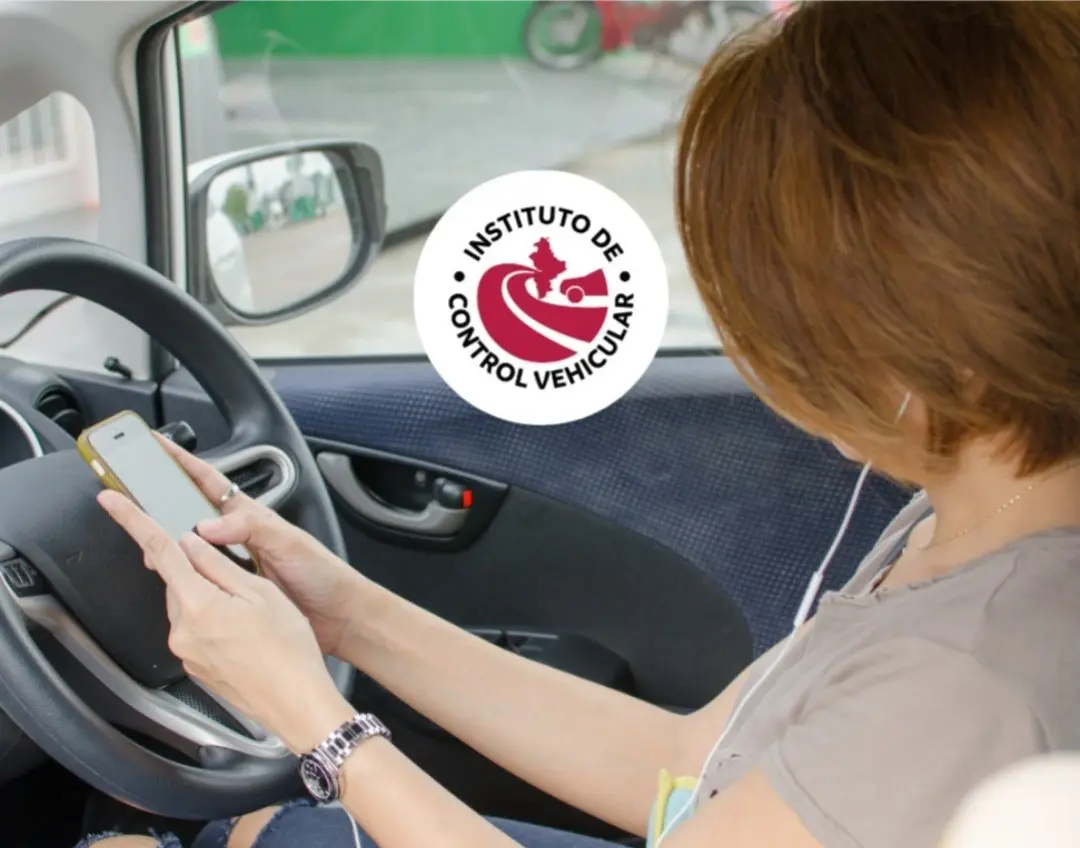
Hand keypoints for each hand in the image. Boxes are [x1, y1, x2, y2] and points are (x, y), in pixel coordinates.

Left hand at [98, 489, 353, 753]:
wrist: (296, 703)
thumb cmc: (288, 649)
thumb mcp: (260, 592)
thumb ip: (219, 565)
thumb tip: (191, 543)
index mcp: (197, 604)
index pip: (159, 551)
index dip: (133, 521)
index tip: (111, 502)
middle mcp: (182, 630)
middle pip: (178, 581)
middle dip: (200, 571)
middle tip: (243, 580)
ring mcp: (187, 653)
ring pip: (188, 607)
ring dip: (211, 599)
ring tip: (254, 614)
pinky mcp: (197, 668)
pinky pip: (197, 631)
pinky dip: (216, 623)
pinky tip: (248, 633)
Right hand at [156, 435, 365, 656]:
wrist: (338, 614)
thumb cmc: (321, 573)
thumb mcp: (288, 542)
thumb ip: (251, 528)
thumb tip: (207, 525)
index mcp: (251, 517)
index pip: (209, 482)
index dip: (182, 462)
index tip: (155, 446)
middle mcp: (237, 537)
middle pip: (189, 511)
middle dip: (160, 501)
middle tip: (131, 495)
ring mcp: (233, 563)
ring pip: (189, 546)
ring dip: (167, 541)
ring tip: (143, 537)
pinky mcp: (232, 589)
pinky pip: (199, 576)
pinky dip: (181, 574)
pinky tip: (168, 578)